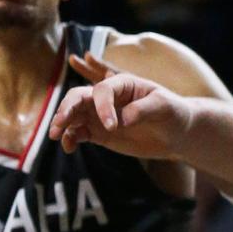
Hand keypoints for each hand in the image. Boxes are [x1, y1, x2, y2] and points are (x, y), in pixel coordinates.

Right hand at [49, 52, 190, 158]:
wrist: (176, 133)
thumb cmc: (173, 112)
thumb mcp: (163, 107)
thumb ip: (142, 110)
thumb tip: (122, 120)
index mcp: (121, 84)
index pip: (102, 91)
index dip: (102, 106)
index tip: (112, 127)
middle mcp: (106, 98)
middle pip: (78, 97)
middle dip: (67, 108)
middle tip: (61, 123)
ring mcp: (100, 115)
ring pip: (73, 115)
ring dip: (62, 123)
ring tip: (56, 135)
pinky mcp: (99, 133)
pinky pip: (78, 133)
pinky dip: (70, 138)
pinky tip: (68, 147)